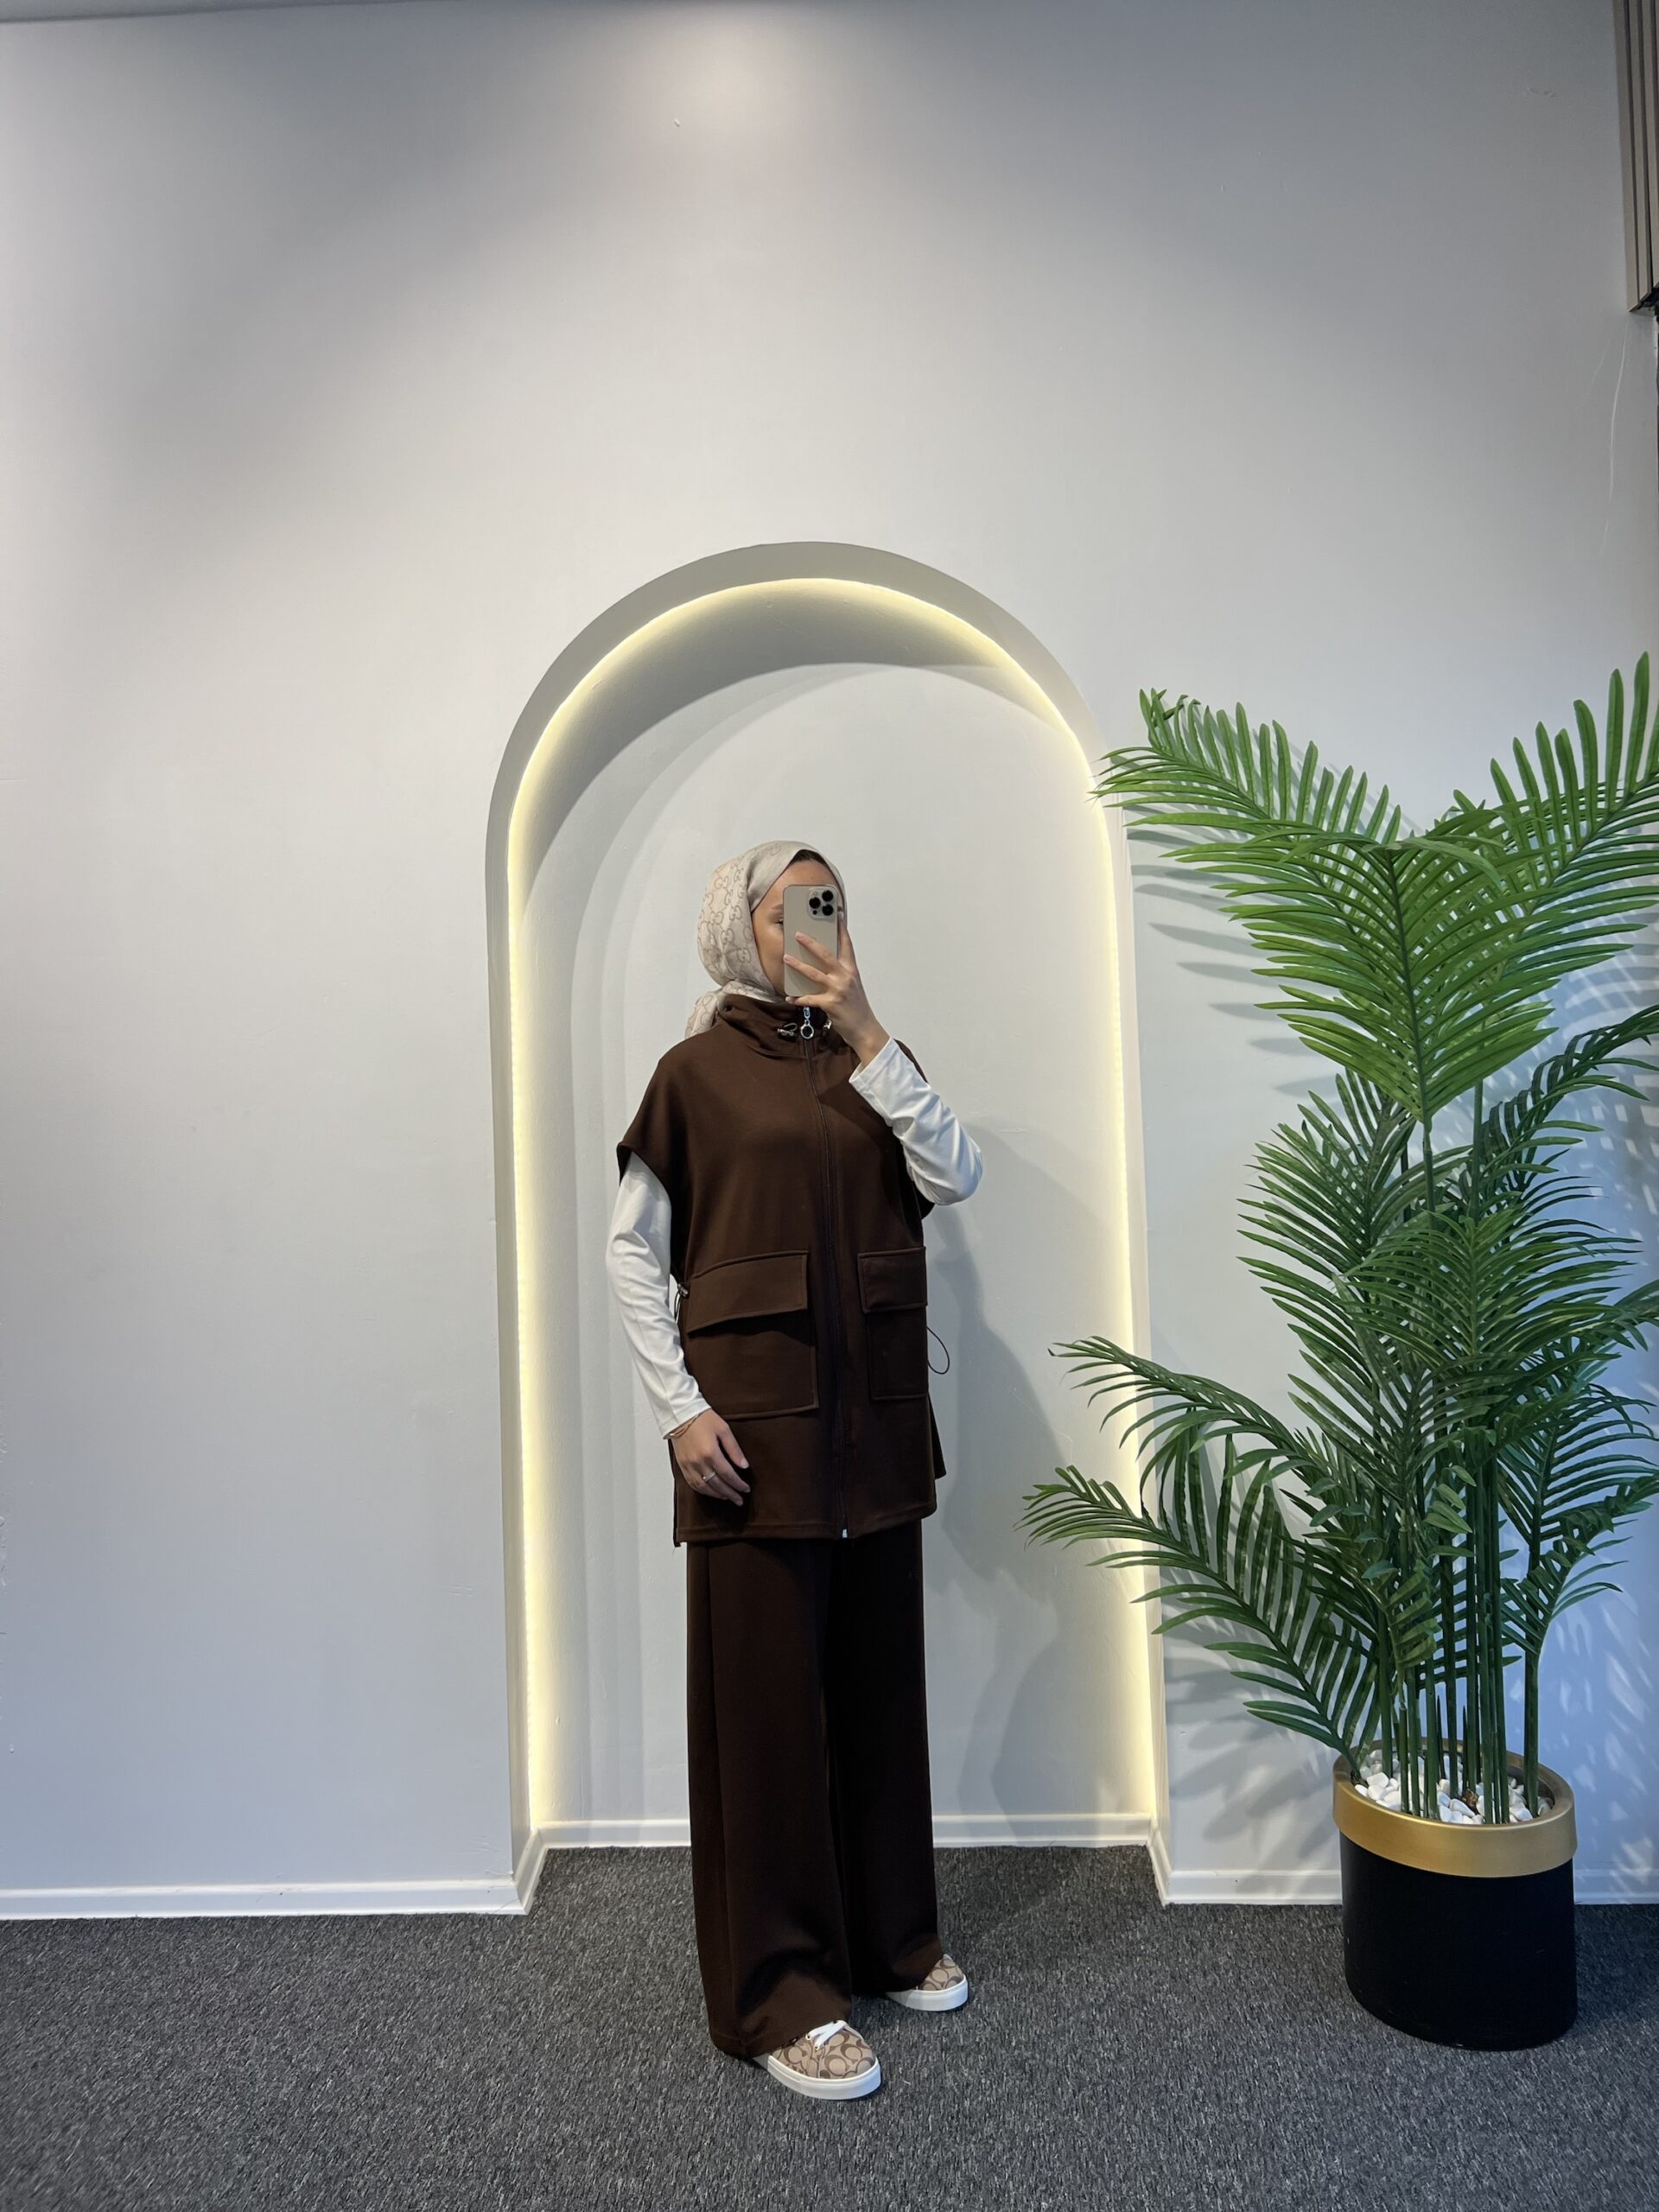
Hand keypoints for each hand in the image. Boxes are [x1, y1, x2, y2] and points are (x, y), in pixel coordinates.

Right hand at [669, 1409, 750, 1504]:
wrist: (681, 1415)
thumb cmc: (702, 1419)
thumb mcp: (724, 1430)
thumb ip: (734, 1449)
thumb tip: (744, 1465)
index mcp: (710, 1452)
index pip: (728, 1474)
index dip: (738, 1484)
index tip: (746, 1489)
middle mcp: (698, 1462)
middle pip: (717, 1484)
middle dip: (730, 1493)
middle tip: (739, 1499)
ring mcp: (689, 1465)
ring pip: (704, 1487)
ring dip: (717, 1495)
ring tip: (727, 1497)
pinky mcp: (682, 1466)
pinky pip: (692, 1484)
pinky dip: (703, 1491)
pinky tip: (711, 1492)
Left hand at [783, 910, 889, 1064]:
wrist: (865, 1029)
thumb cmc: (857, 1008)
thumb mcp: (852, 986)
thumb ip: (840, 974)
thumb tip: (822, 965)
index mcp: (851, 971)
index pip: (846, 946)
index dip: (840, 930)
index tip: (835, 916)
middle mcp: (845, 977)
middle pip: (826, 955)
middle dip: (810, 943)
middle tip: (798, 934)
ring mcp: (838, 990)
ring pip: (814, 973)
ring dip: (798, 965)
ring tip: (786, 958)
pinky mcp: (830, 1004)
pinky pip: (809, 999)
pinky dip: (798, 998)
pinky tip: (790, 998)